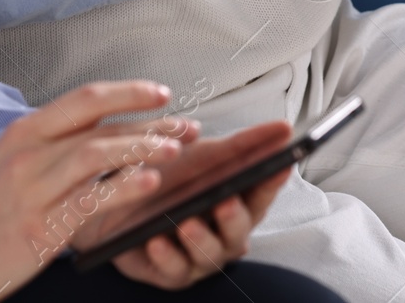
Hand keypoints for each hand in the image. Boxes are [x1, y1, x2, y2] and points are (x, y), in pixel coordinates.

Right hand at [0, 82, 197, 302]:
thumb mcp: (13, 161)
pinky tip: (150, 182)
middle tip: (186, 128)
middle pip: (100, 125)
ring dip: (143, 149)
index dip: (129, 92)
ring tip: (175, 150)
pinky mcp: (39, 226)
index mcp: (25, 132)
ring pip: (98, 154)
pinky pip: (90, 200)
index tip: (162, 94)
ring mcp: (33, 189)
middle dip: (151, 124)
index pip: (86, 98)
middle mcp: (28, 153)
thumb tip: (108, 124)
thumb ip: (56, 141)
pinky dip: (124, 188)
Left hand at [97, 121, 293, 288]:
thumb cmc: (170, 178)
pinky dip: (167, 256)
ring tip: (186, 223)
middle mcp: (226, 233)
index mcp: (239, 202)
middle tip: (225, 202)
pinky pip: (174, 270)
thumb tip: (284, 129)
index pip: (262, 193)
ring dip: (201, 239)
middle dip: (234, 217)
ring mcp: (201, 256)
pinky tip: (156, 241)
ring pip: (210, 254)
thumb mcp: (205, 154)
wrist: (120, 202)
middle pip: (240, 230)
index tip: (280, 167)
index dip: (273, 181)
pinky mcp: (174, 274)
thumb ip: (244, 144)